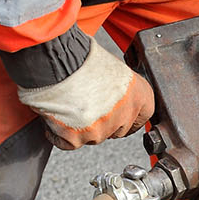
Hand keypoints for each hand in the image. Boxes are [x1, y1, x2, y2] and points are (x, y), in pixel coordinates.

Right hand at [14, 41, 155, 150]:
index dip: (131, 118)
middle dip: (104, 122)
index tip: (123, 118)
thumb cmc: (80, 56)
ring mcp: (102, 130)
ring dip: (81, 127)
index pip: (143, 115)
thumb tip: (112, 95)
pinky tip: (55, 116)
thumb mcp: (111, 67)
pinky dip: (60, 134)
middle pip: (118, 129)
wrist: (55, 60)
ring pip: (94, 136)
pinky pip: (69, 142)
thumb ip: (117, 88)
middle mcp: (124, 115)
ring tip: (68, 104)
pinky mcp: (78, 138)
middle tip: (87, 106)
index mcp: (139, 94)